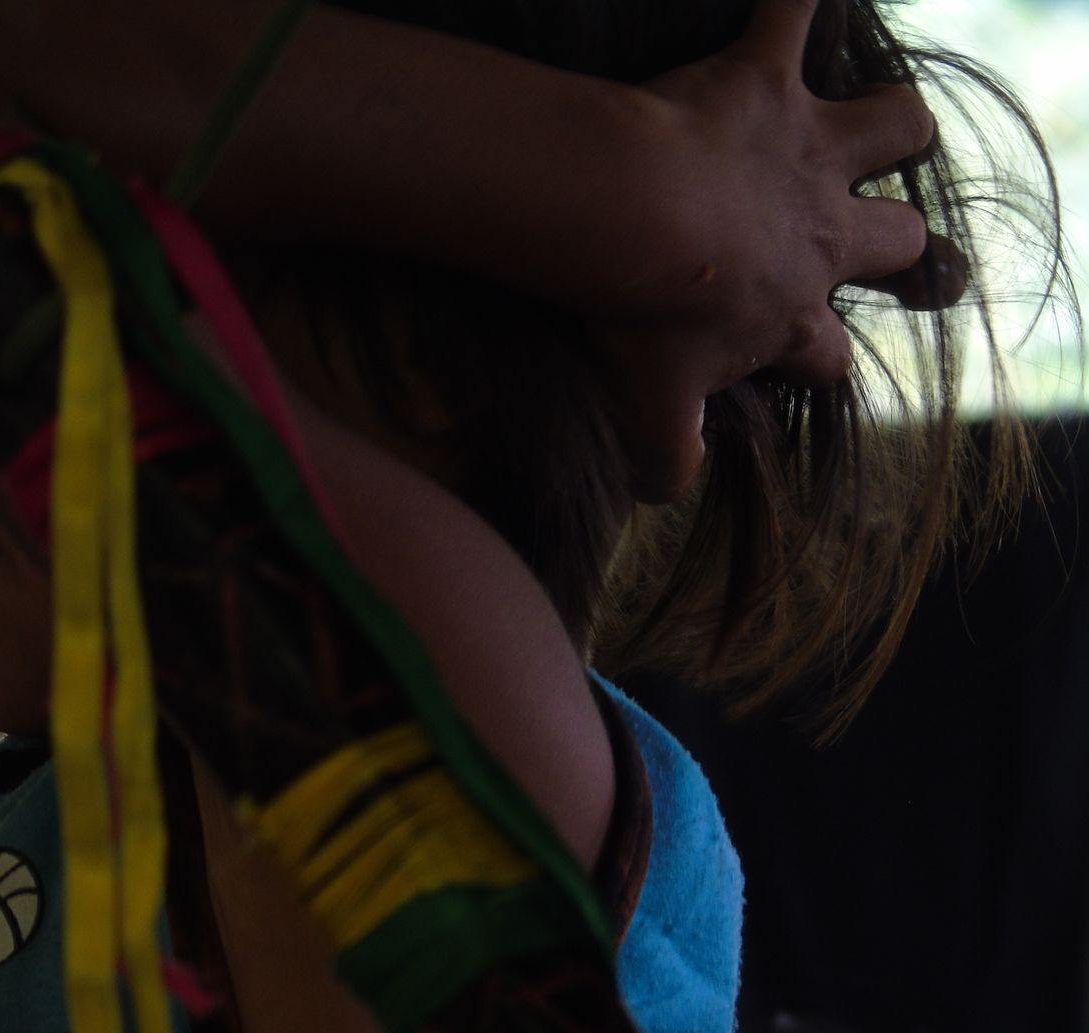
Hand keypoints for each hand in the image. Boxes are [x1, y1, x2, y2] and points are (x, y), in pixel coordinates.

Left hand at [587, 0, 958, 500]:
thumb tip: (664, 492)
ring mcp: (802, 150)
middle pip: (895, 234)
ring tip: (873, 124)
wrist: (626, 215)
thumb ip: (665, 457)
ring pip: (892, 125)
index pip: (829, 354)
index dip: (821, 360)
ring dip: (889, 123)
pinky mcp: (763, 79)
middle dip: (898, 240)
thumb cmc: (639, 315)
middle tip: (887, 240)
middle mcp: (820, 230)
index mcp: (790, 312)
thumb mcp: (648, 408)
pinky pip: (792, 10)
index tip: (806, 360)